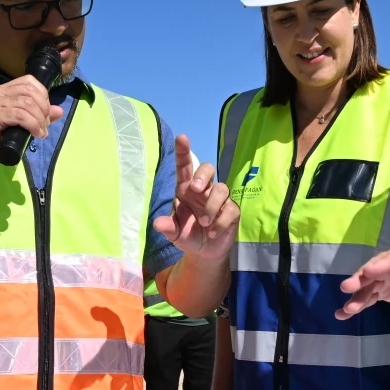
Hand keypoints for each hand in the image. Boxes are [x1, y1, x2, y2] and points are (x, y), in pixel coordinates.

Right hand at [0, 76, 62, 173]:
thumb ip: (39, 116)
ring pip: (27, 103)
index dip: (43, 95)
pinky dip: (33, 125)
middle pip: (30, 91)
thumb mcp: (21, 125)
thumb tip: (59, 110)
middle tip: (44, 125)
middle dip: (43, 108)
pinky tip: (36, 134)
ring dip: (39, 119)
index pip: (29, 82)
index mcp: (2, 91)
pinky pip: (20, 115)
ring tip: (40, 132)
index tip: (45, 113)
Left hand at [153, 135, 237, 260]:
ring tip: (203, 223)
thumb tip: (157, 223)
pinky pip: (230, 209)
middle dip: (203, 175)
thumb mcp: (175, 233)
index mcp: (186, 189)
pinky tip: (212, 232)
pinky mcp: (232, 211)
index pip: (185, 167)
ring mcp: (219, 199)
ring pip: (221, 188)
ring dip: (211, 206)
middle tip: (196, 189)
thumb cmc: (187, 234)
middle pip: (208, 168)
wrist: (204, 251)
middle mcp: (203, 190)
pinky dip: (220, 222)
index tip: (182, 138)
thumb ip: (167, 227)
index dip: (183, 152)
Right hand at [338, 238, 389, 318]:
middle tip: (346, 288)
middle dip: (360, 278)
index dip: (382, 265)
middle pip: (375, 270)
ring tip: (343, 311)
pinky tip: (342, 315)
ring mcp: (387, 277)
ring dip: (356, 297)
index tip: (368, 272)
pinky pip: (368, 297)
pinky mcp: (384, 290)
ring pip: (368, 285)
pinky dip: (357, 305)